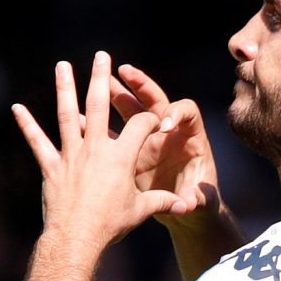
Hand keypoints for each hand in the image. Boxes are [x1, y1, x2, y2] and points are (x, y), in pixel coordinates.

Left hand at [12, 52, 186, 249]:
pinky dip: (27, 125)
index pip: (140, 125)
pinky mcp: (52, 168)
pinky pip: (38, 142)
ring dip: (65, 88)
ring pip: (67, 115)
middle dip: (100, 78)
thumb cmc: (112, 224)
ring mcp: (71, 156)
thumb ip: (163, 202)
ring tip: (63, 65)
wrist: (78, 238)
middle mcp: (95, 149)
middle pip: (98, 105)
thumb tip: (186, 206)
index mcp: (122, 156)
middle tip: (101, 55)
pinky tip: (17, 108)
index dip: (150, 119)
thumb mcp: (142, 211)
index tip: (155, 119)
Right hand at [105, 62, 223, 228]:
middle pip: (156, 100)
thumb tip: (190, 202)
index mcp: (192, 137)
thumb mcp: (201, 201)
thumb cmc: (200, 201)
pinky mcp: (132, 151)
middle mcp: (169, 132)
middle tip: (124, 70)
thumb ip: (197, 197)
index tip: (164, 124)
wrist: (187, 210)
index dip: (177, 113)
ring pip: (131, 110)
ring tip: (99, 79)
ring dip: (116, 93)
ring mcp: (149, 139)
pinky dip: (99, 123)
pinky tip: (78, 113)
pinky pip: (114, 132)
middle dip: (140, 85)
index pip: (187, 112)